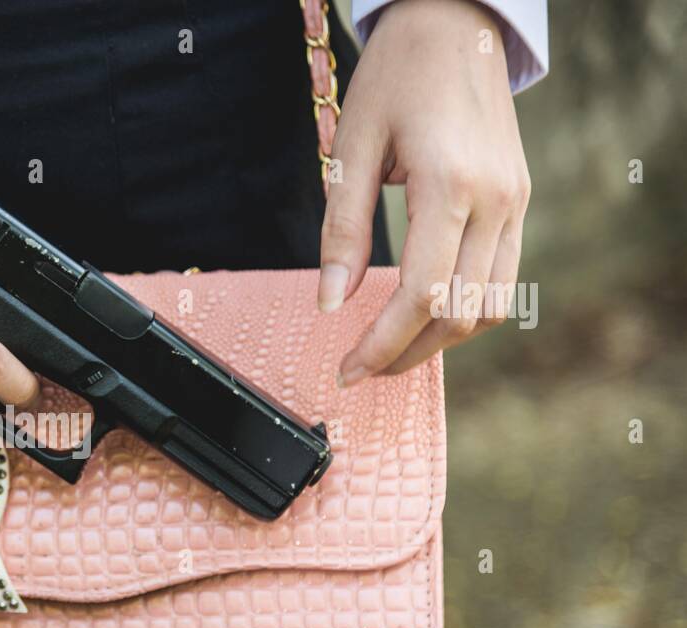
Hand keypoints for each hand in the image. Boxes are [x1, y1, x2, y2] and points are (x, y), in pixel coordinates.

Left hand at [318, 0, 531, 384]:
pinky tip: (426, 314)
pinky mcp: (521, 200)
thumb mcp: (352, 146)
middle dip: (407, 353)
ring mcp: (516, 202)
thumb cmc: (397, 76)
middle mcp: (495, 199)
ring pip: (491, 305)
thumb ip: (342, 229)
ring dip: (441, 339)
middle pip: (459, 312)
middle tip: (361, 367)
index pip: (419, 294)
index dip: (381, 344)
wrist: (456, 25)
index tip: (347, 369)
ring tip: (392, 349)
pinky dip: (466, 308)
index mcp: (450, 185)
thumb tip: (330, 303)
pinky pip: (504, 279)